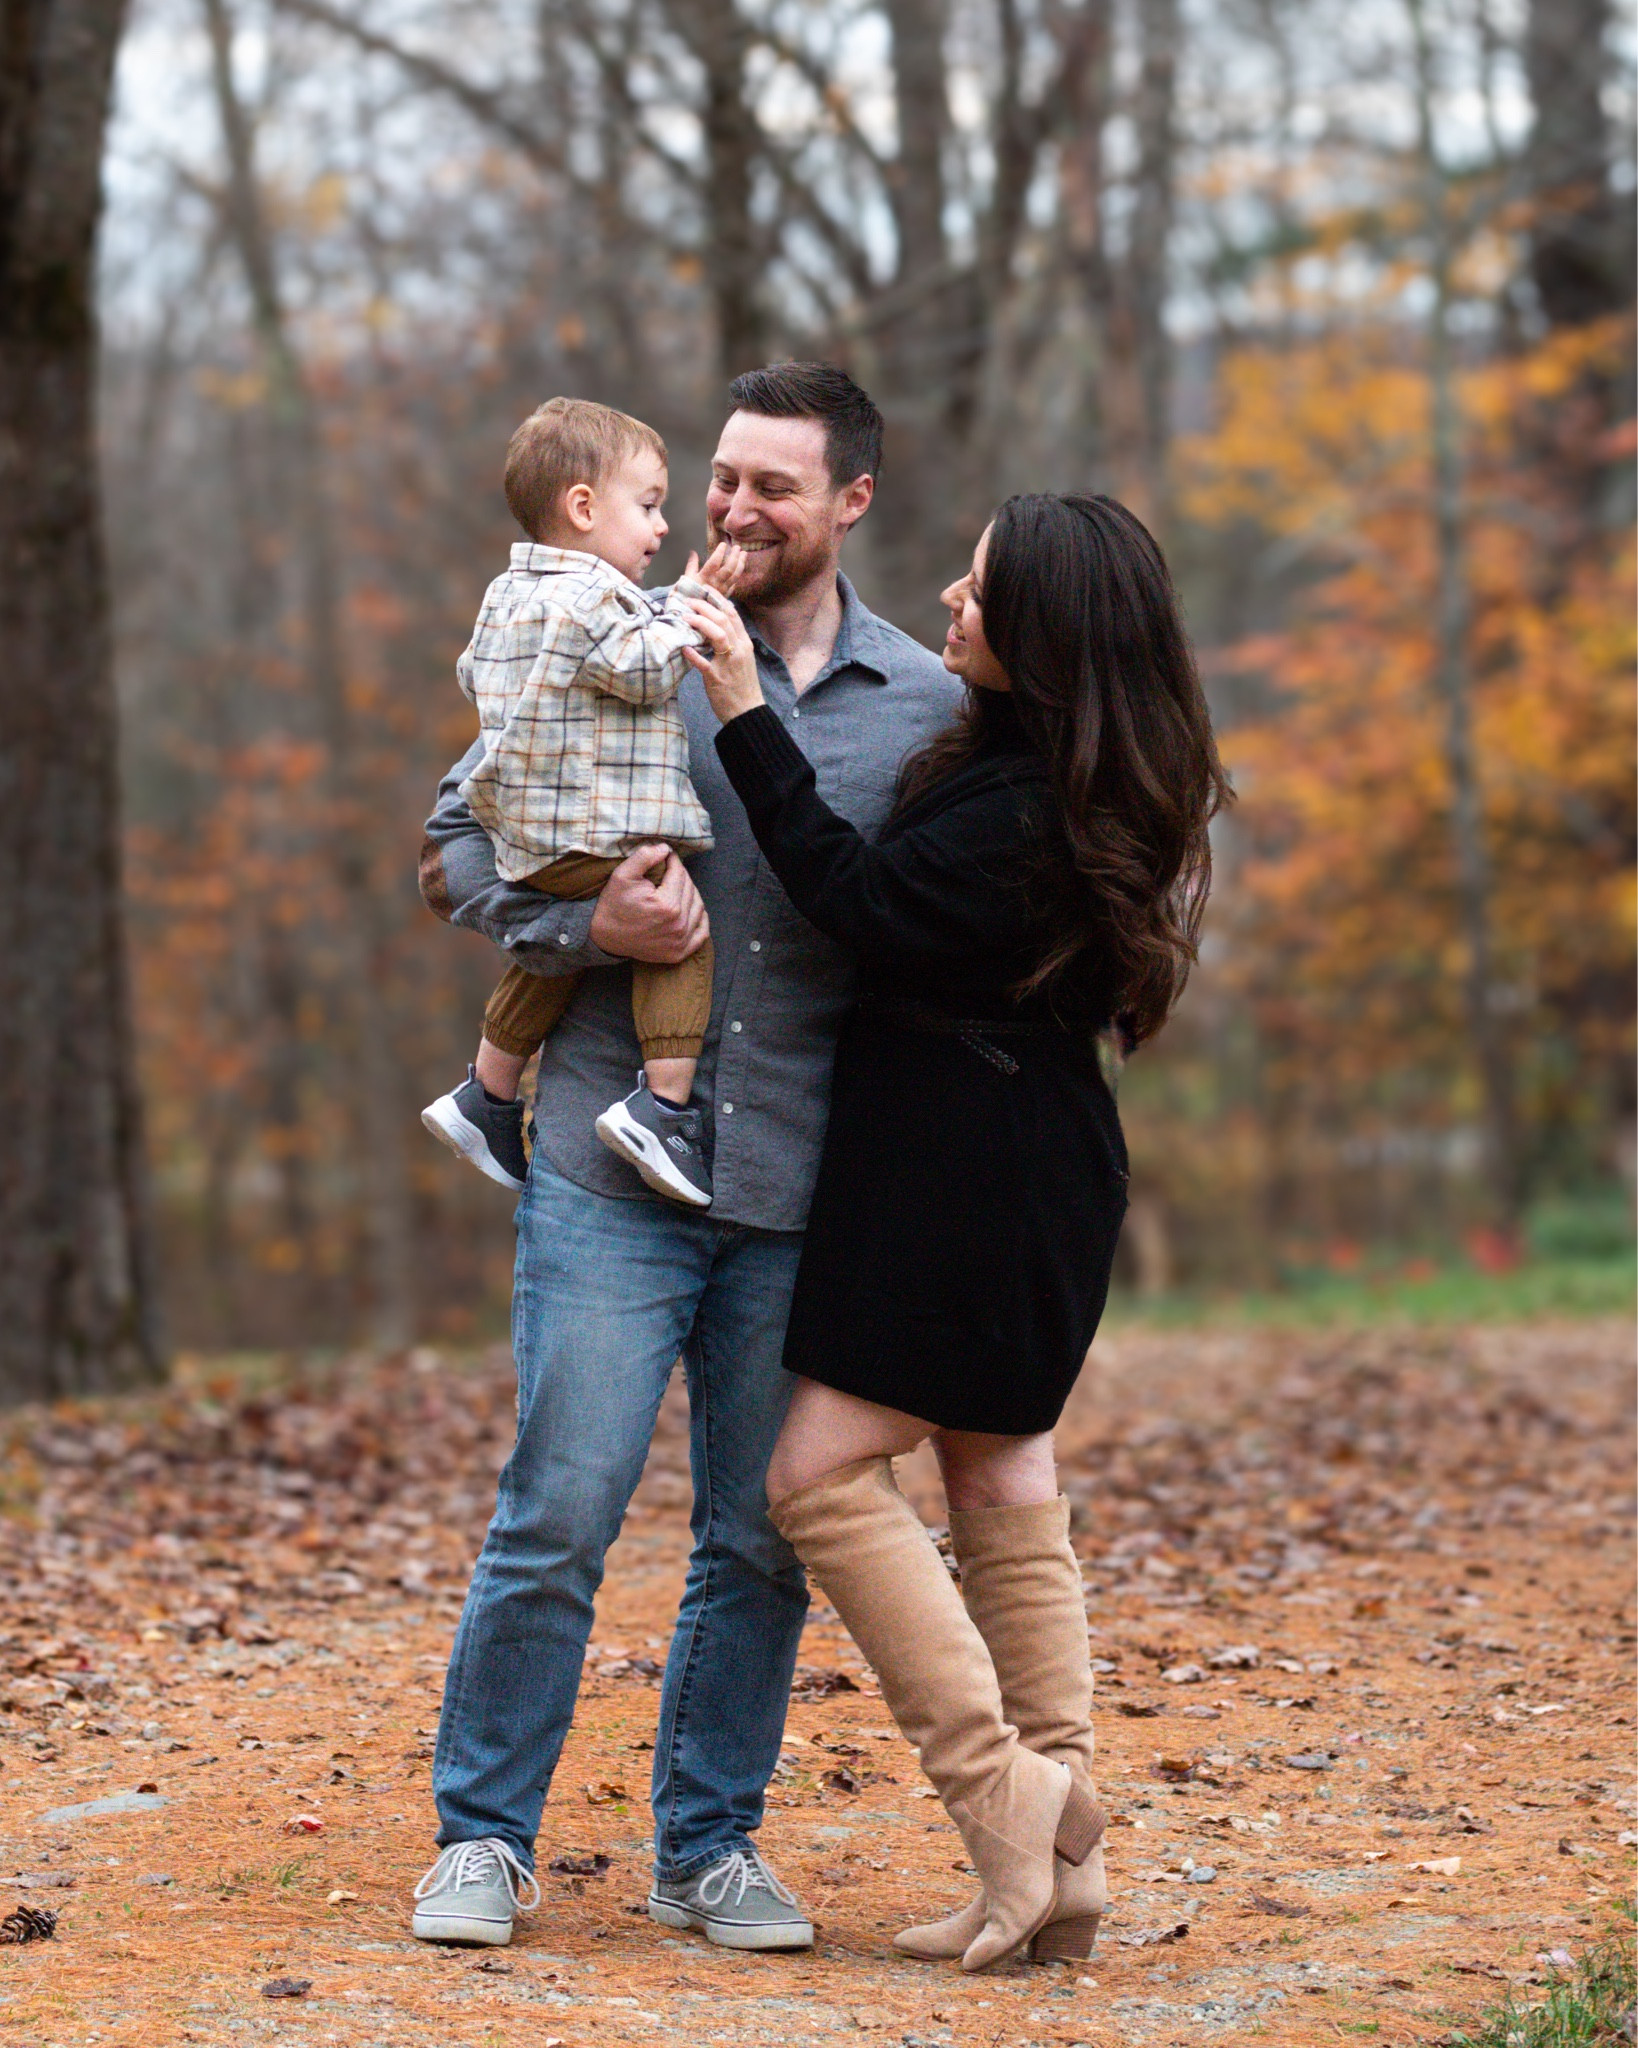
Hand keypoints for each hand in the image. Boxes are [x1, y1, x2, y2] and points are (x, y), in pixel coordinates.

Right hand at [588, 845, 709, 963]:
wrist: (604, 935)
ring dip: (690, 894)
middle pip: (690, 889)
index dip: (673, 861)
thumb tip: (666, 848)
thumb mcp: (622, 875)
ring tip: (676, 888)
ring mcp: (681, 941)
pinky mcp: (680, 952)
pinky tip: (690, 909)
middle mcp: (678, 924)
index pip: (680, 873)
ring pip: (699, 907)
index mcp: (667, 905)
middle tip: (669, 872)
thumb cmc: (613, 903)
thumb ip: (645, 857)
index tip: (666, 856)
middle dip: (681, 876)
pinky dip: (700, 919)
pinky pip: (702, 932)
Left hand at [682, 583, 763, 722]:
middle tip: (689, 601)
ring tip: (685, 617)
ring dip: (700, 623)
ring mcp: (729, 664)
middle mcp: (739, 650)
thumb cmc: (742, 685)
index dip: (717, 599)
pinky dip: (693, 654)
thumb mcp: (742, 659)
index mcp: (745, 644)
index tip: (703, 590)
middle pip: (724, 619)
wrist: (748, 712)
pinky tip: (683, 647)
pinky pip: (704, 663)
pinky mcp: (718, 679)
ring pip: (718, 635)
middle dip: (704, 606)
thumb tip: (716, 625)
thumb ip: (731, 642)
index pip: (733, 614)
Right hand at [685, 539, 748, 597]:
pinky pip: (734, 583)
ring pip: (735, 575)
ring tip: (744, 553)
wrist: (693, 612)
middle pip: (729, 568)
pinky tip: (740, 567)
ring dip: (741, 563)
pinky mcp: (726, 595)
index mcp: (704, 577)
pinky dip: (738, 574)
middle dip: (734, 556)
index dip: (719, 552)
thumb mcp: (687, 578)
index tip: (723, 545)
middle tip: (737, 547)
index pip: (714, 562)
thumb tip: (693, 552)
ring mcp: (722, 589)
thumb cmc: (688, 594)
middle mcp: (715, 583)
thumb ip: (691, 564)